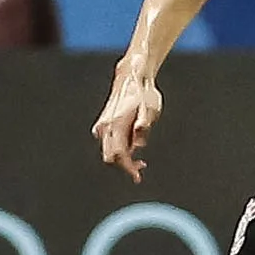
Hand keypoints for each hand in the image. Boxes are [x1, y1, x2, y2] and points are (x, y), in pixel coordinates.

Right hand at [93, 65, 163, 181]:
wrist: (132, 77)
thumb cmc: (144, 93)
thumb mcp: (150, 108)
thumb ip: (144, 124)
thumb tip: (139, 144)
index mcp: (116, 124)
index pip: (118, 154)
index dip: (127, 168)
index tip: (137, 177)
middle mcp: (105, 127)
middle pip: (110, 157)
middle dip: (125, 166)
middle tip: (141, 169)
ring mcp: (103, 126)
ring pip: (108, 151)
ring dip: (123, 159)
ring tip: (141, 161)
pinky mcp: (105, 125)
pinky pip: (109, 143)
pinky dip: (119, 150)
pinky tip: (133, 148)